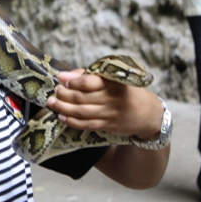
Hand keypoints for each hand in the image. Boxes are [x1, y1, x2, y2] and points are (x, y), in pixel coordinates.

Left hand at [46, 70, 162, 138]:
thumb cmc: (126, 91)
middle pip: (82, 97)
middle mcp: (112, 99)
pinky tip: (61, 116)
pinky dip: (72, 121)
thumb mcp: (115, 78)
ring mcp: (110, 114)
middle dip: (64, 94)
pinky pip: (86, 124)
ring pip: (81, 112)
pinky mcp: (107, 126)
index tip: (61, 78)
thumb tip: (66, 75)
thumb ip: (91, 75)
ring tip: (52, 102)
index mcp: (114, 82)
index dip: (73, 81)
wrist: (148, 114)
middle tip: (55, 90)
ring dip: (63, 108)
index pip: (90, 82)